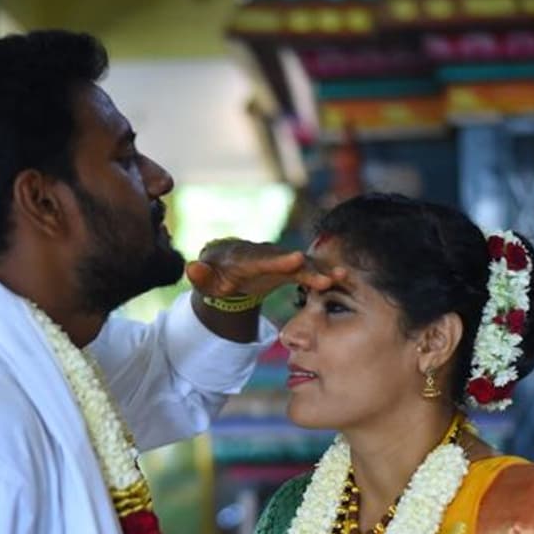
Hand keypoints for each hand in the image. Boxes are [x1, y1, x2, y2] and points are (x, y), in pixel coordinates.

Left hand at [185, 238, 344, 299]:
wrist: (227, 265)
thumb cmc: (215, 275)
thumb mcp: (204, 279)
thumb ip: (199, 276)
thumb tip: (191, 267)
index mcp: (242, 258)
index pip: (261, 259)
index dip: (279, 260)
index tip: (297, 260)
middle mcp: (264, 254)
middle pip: (287, 260)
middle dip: (307, 267)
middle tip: (326, 276)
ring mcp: (279, 259)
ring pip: (302, 263)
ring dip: (321, 270)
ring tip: (341, 277)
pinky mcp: (289, 266)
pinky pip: (307, 270)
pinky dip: (322, 273)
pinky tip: (342, 279)